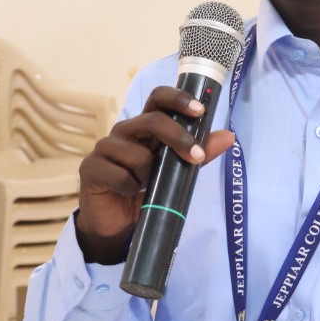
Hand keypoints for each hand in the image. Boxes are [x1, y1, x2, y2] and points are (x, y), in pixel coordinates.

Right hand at [74, 85, 234, 263]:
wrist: (116, 222)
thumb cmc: (146, 189)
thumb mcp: (176, 171)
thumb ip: (199, 153)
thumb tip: (229, 136)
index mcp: (145, 126)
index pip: (158, 98)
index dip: (178, 98)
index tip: (199, 110)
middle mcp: (124, 131)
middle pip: (151, 120)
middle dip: (177, 137)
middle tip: (196, 157)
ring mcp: (105, 148)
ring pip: (136, 153)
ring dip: (149, 173)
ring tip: (147, 184)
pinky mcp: (90, 168)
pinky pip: (119, 175)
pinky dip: (131, 187)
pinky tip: (129, 192)